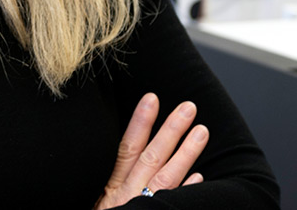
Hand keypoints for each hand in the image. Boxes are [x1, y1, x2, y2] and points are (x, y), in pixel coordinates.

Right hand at [94, 93, 208, 207]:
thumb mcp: (93, 198)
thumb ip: (110, 177)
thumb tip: (128, 151)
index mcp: (110, 189)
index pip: (126, 149)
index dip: (140, 123)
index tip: (152, 98)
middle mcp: (127, 196)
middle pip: (151, 158)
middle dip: (170, 131)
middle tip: (189, 107)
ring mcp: (142, 208)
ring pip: (166, 179)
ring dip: (186, 154)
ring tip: (202, 131)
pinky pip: (173, 206)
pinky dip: (186, 191)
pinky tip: (201, 177)